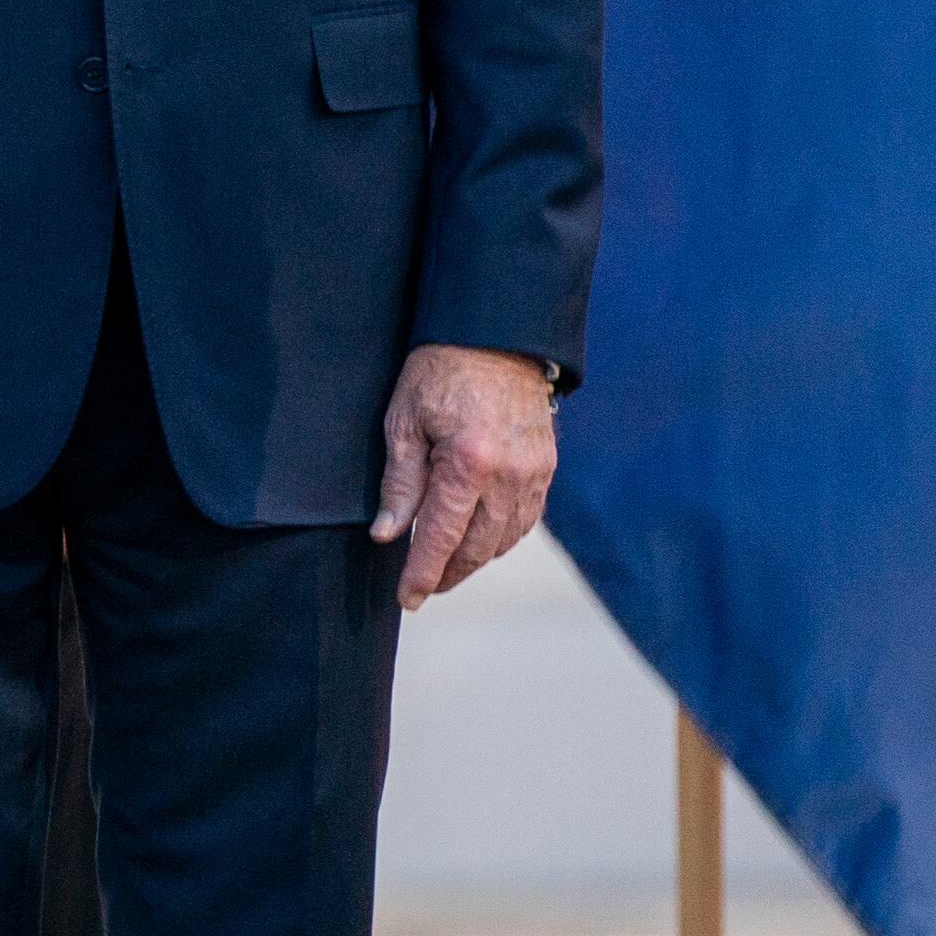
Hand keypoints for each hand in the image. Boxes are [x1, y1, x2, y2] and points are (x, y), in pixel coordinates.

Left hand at [372, 344, 557, 611]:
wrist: (495, 336)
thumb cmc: (439, 372)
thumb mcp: (404, 421)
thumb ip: (400, 483)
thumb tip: (388, 534)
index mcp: (468, 464)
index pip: (443, 538)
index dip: (424, 574)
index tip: (408, 599)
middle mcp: (509, 475)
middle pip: (478, 547)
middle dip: (449, 573)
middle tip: (423, 587)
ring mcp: (534, 473)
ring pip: (505, 539)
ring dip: (476, 559)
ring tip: (447, 566)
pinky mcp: (546, 466)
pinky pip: (526, 519)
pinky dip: (501, 537)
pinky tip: (480, 539)